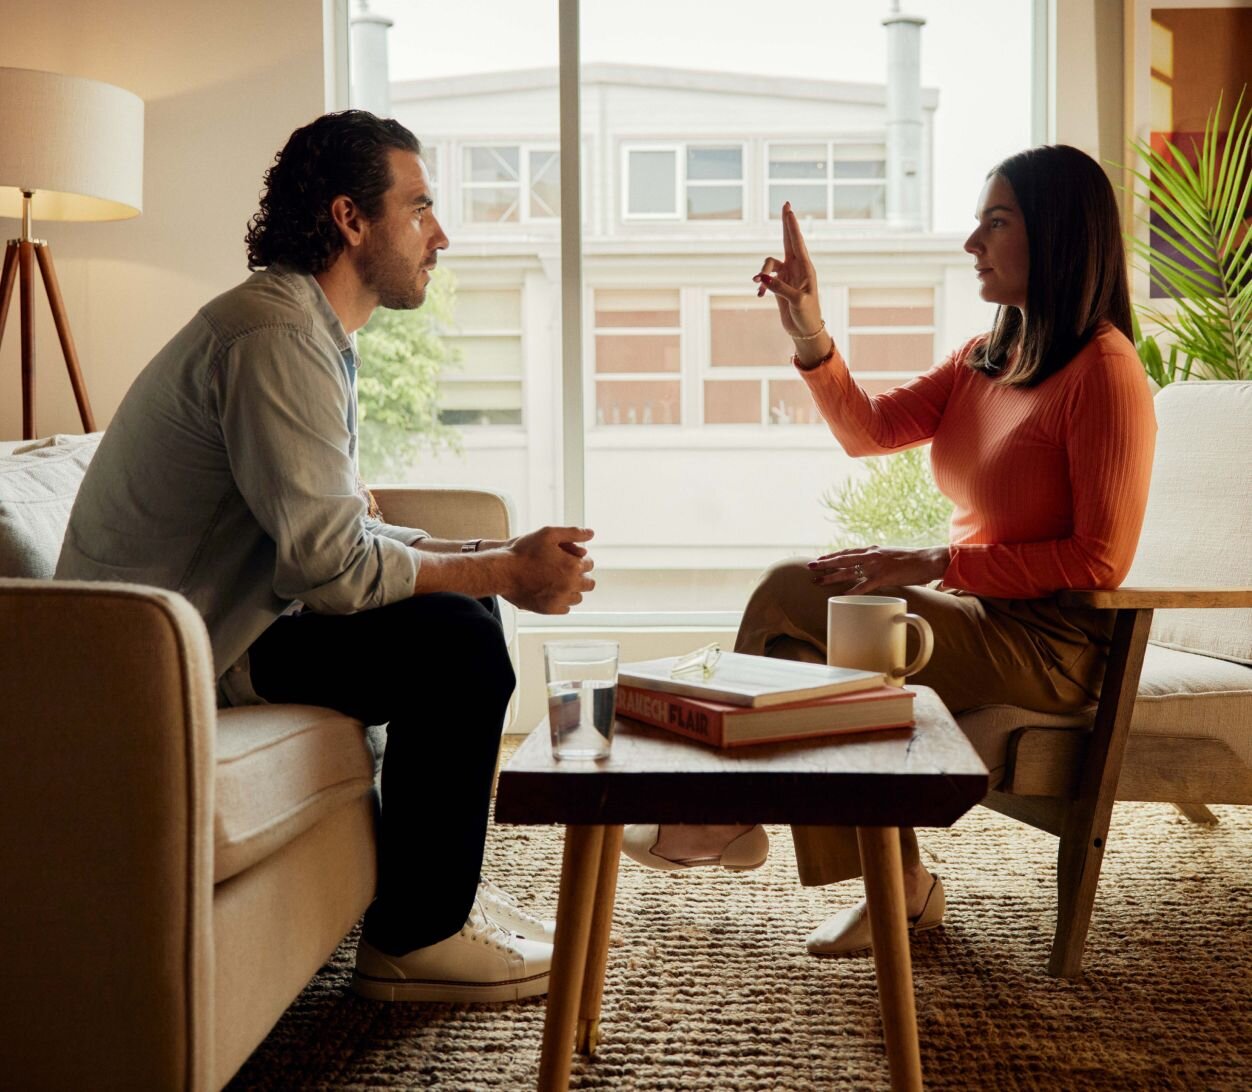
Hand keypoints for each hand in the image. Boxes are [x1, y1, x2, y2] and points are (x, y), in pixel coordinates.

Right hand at [502, 526, 595, 613]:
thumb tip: (591, 533)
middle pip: (589, 583)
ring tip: (557, 581)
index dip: (578, 559)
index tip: (567, 558)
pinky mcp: (549, 609)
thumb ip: (572, 532)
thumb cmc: (524, 551)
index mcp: (573, 565)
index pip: (589, 564)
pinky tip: (551, 591)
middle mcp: (570, 584)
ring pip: (578, 597)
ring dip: (572, 589)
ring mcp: (560, 599)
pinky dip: (562, 601)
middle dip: (580, 576)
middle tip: (564, 570)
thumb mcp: (548, 534)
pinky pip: (566, 608)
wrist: (502, 571)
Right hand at [752, 202, 826, 345]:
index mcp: (805, 268)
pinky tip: (758, 294)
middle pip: (788, 240)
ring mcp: (787, 275)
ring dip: (762, 272)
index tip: (789, 209)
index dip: (791, 225)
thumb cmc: (807, 315)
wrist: (805, 330)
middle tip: (786, 204)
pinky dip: (761, 284)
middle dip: (786, 224)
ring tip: (758, 286)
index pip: (796, 242)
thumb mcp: (796, 301)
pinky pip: (765, 278)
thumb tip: (762, 278)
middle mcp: (796, 268)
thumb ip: (780, 287)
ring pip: (769, 264)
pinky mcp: (779, 285)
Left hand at [808, 545, 950, 591]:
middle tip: (810, 567)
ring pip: (848, 571)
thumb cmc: (912, 559)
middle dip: (825, 563)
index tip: (820, 558)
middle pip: (843, 559)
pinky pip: (863, 586)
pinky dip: (851, 591)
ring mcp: (876, 566)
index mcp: (873, 550)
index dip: (833, 555)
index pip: (848, 551)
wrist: (928, 559)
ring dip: (832, 577)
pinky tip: (840, 595)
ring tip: (818, 581)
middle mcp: (871, 555)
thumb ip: (879, 560)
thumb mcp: (891, 555)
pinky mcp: (883, 577)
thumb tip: (871, 566)